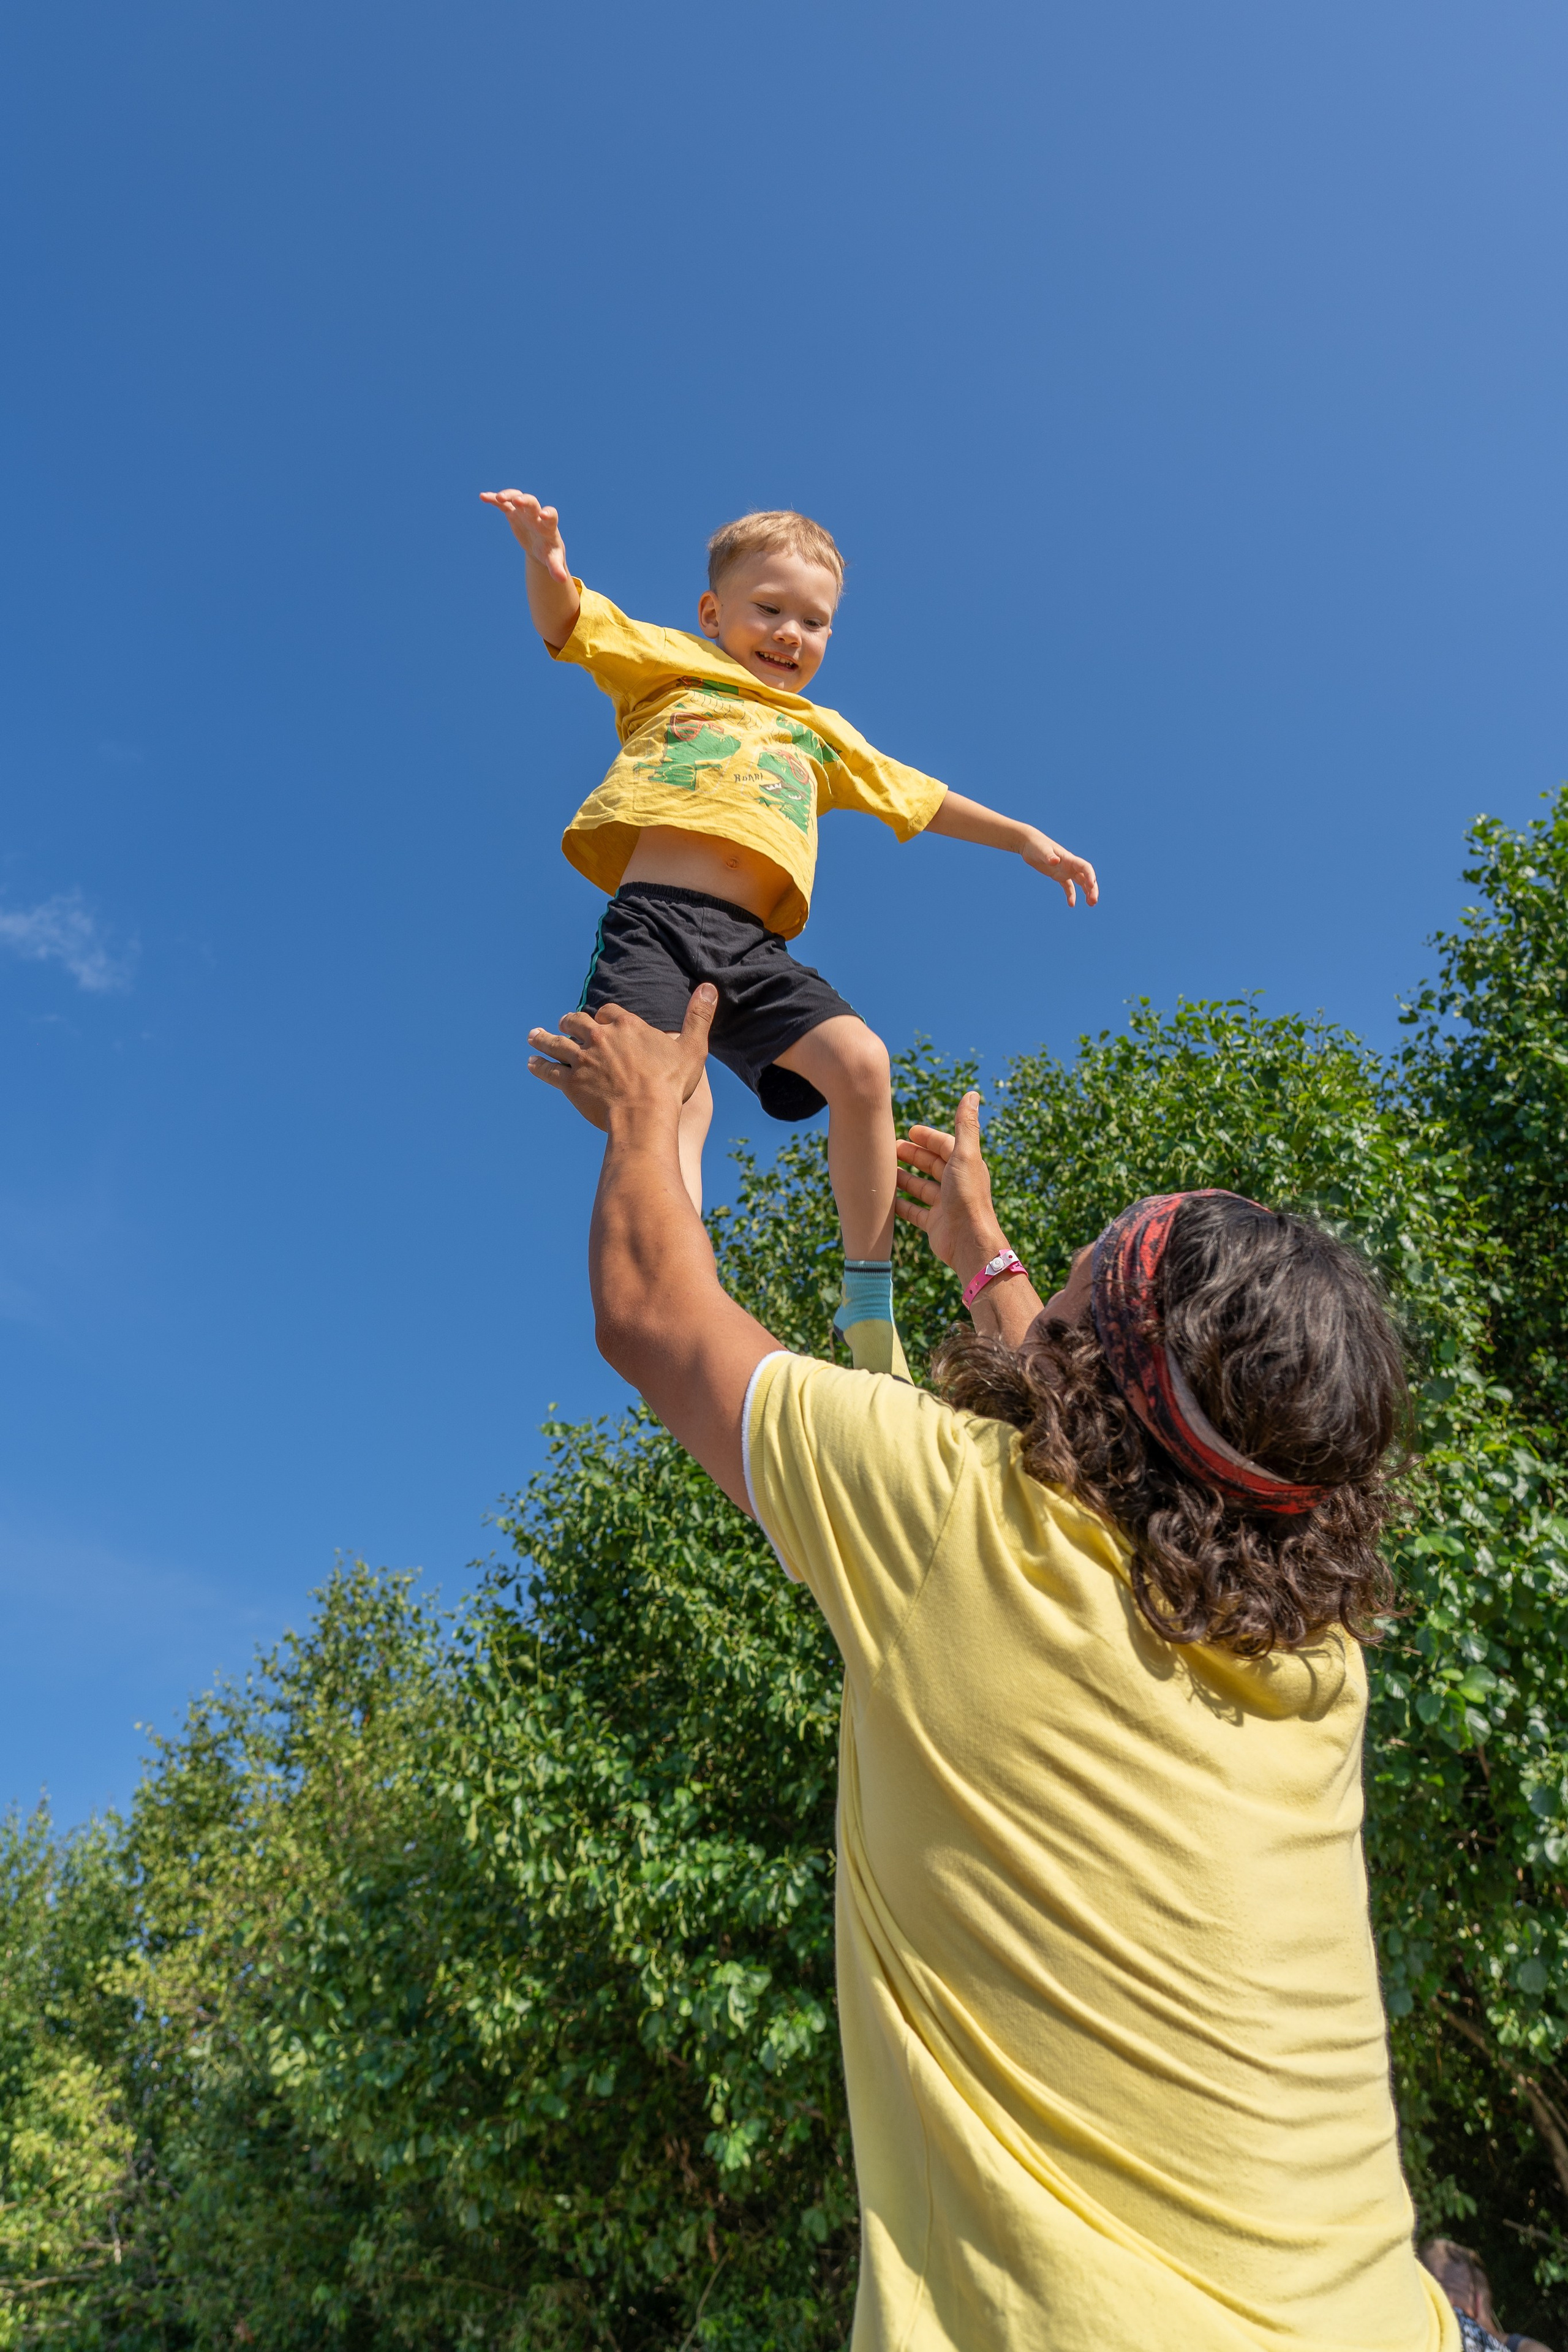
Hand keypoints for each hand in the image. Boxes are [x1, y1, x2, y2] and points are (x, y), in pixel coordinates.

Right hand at [480, 489, 571, 583]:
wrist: (541, 545)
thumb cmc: (549, 552)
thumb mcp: (553, 560)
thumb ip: (556, 567)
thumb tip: (562, 580)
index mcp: (548, 526)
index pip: (551, 515)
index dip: (548, 514)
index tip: (543, 515)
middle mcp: (536, 515)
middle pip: (532, 503)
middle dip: (525, 501)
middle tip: (517, 501)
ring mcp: (524, 512)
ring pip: (516, 497)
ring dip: (508, 495)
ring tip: (497, 498)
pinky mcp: (513, 513)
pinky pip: (503, 504)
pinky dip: (494, 499)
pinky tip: (483, 497)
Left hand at [528, 988, 714, 1132]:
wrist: (644, 1114)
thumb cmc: (670, 1085)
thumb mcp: (692, 1048)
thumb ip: (698, 1016)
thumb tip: (709, 987)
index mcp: (626, 1025)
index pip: (609, 1011)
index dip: (606, 1015)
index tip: (604, 1019)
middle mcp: (600, 1037)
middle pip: (578, 1021)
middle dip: (571, 1022)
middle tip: (566, 1023)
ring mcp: (582, 1059)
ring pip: (557, 1042)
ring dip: (544, 1037)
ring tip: (534, 1035)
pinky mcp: (570, 1081)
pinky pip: (548, 1070)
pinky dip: (538, 1065)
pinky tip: (532, 1063)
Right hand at [895, 1091, 1008, 1281]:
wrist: (969, 1242)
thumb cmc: (967, 1196)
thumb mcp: (965, 1155)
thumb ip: (966, 1124)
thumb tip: (971, 1093)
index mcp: (965, 1165)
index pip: (945, 1145)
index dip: (927, 1137)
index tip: (908, 1132)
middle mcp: (957, 1183)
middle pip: (931, 1165)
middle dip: (912, 1156)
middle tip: (889, 1149)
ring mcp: (946, 1204)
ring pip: (921, 1187)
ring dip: (904, 1178)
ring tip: (883, 1170)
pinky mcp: (935, 1223)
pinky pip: (914, 1211)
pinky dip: (901, 1204)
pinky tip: (886, 1198)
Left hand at [1021, 829, 1097, 907]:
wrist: (1029, 844)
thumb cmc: (1036, 845)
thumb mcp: (1041, 851)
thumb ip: (1049, 856)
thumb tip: (1055, 861)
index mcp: (1069, 859)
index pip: (1084, 867)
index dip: (1090, 876)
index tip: (1091, 886)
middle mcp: (1070, 865)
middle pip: (1086, 877)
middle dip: (1091, 889)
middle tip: (1093, 901)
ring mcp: (1065, 870)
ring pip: (1081, 882)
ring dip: (1087, 892)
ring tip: (1091, 904)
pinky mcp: (1058, 875)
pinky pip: (1068, 886)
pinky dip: (1071, 895)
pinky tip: (1071, 904)